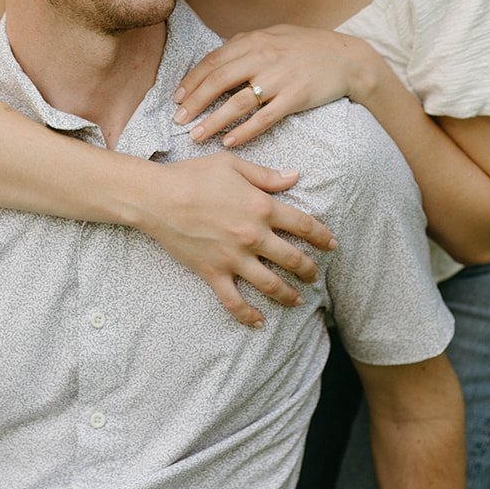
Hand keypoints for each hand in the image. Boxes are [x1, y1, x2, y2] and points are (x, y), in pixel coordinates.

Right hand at [135, 152, 336, 328]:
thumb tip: (295, 177)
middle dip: (309, 269)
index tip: (332, 244)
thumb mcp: (233, 165)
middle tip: (315, 275)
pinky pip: (234, 301)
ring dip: (289, 295)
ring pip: (271, 284)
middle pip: (292, 259)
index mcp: (261, 207)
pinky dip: (248, 315)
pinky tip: (259, 323)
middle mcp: (252, 236)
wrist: (157, 197)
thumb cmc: (193, 175)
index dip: (322, 236)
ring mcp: (233, 258)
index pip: (303, 225)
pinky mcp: (213, 273)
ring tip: (299, 300)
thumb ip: (266, 175)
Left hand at [173, 25, 377, 147]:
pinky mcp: (295, 98)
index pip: (213, 61)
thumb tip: (220, 55)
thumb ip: (247, 43)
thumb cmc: (309, 46)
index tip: (177, 98)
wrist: (348, 58)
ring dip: (213, 122)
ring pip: (237, 103)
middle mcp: (263, 58)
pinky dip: (245, 131)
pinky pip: (264, 118)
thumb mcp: (275, 34)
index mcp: (254, 41)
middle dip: (194, 103)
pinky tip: (230, 142)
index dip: (192, 81)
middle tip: (178, 120)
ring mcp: (279, 79)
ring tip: (196, 136)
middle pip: (218, 82)